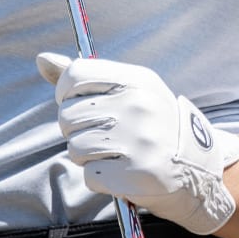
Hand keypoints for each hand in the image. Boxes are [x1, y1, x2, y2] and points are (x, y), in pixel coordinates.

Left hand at [36, 52, 238, 235]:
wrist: (197, 171)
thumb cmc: (154, 126)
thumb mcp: (130, 92)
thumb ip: (84, 77)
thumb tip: (41, 59)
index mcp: (136, 80)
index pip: (76, 74)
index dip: (64, 92)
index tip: (74, 103)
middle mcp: (138, 106)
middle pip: (69, 115)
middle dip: (76, 129)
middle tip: (101, 135)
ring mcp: (138, 141)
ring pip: (75, 147)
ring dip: (86, 156)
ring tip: (112, 154)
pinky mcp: (136, 175)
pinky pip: (88, 175)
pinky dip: (99, 178)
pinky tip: (119, 172)